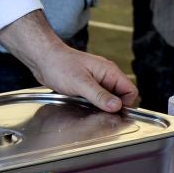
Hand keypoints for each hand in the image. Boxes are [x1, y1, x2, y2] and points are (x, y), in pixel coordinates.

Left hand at [0, 9, 139, 110]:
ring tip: (87, 106)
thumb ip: (99, 95)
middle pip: (120, 97)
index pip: (130, 91)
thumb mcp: (81, 83)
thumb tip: (116, 106)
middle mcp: (106, 76)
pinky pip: (97, 99)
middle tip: (98, 112)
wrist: (43, 59)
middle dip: (112, 107)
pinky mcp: (87, 86)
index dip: (125, 104)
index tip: (113, 113)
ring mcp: (97, 81)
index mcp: (110, 72)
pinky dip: (92, 104)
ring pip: (108, 99)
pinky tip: (81, 104)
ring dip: (101, 106)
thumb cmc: (60, 65)